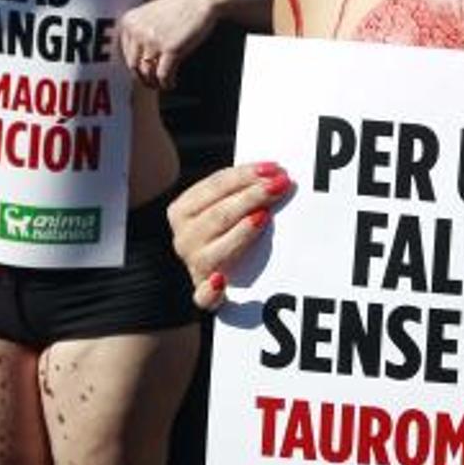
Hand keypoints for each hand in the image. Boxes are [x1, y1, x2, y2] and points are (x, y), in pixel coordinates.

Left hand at [118, 0, 226, 87]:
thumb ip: (138, 34)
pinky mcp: (171, 49)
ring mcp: (153, 40)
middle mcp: (137, 31)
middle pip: (133, 66)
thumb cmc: (178, 8)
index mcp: (129, 22)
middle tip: (152, 84)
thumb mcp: (149, 15)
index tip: (143, 74)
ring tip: (163, 84)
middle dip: (143, 79)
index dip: (135, 67)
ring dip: (155, 83)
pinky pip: (163, 75)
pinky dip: (167, 83)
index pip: (125, 54)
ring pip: (147, 73)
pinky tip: (172, 83)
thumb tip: (137, 65)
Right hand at [168, 162, 293, 309]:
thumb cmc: (225, 230)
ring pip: (216, 249)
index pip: (216, 186)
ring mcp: (194, 266)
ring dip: (241, 232)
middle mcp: (184, 238)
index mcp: (183, 210)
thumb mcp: (223, 205)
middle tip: (280, 184)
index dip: (245, 175)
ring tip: (264, 216)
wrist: (214, 270)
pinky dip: (210, 290)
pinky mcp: (203, 295)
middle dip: (252, 196)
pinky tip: (220, 281)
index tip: (273, 167)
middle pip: (220, 214)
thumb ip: (238, 190)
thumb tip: (273, 172)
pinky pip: (203, 297)